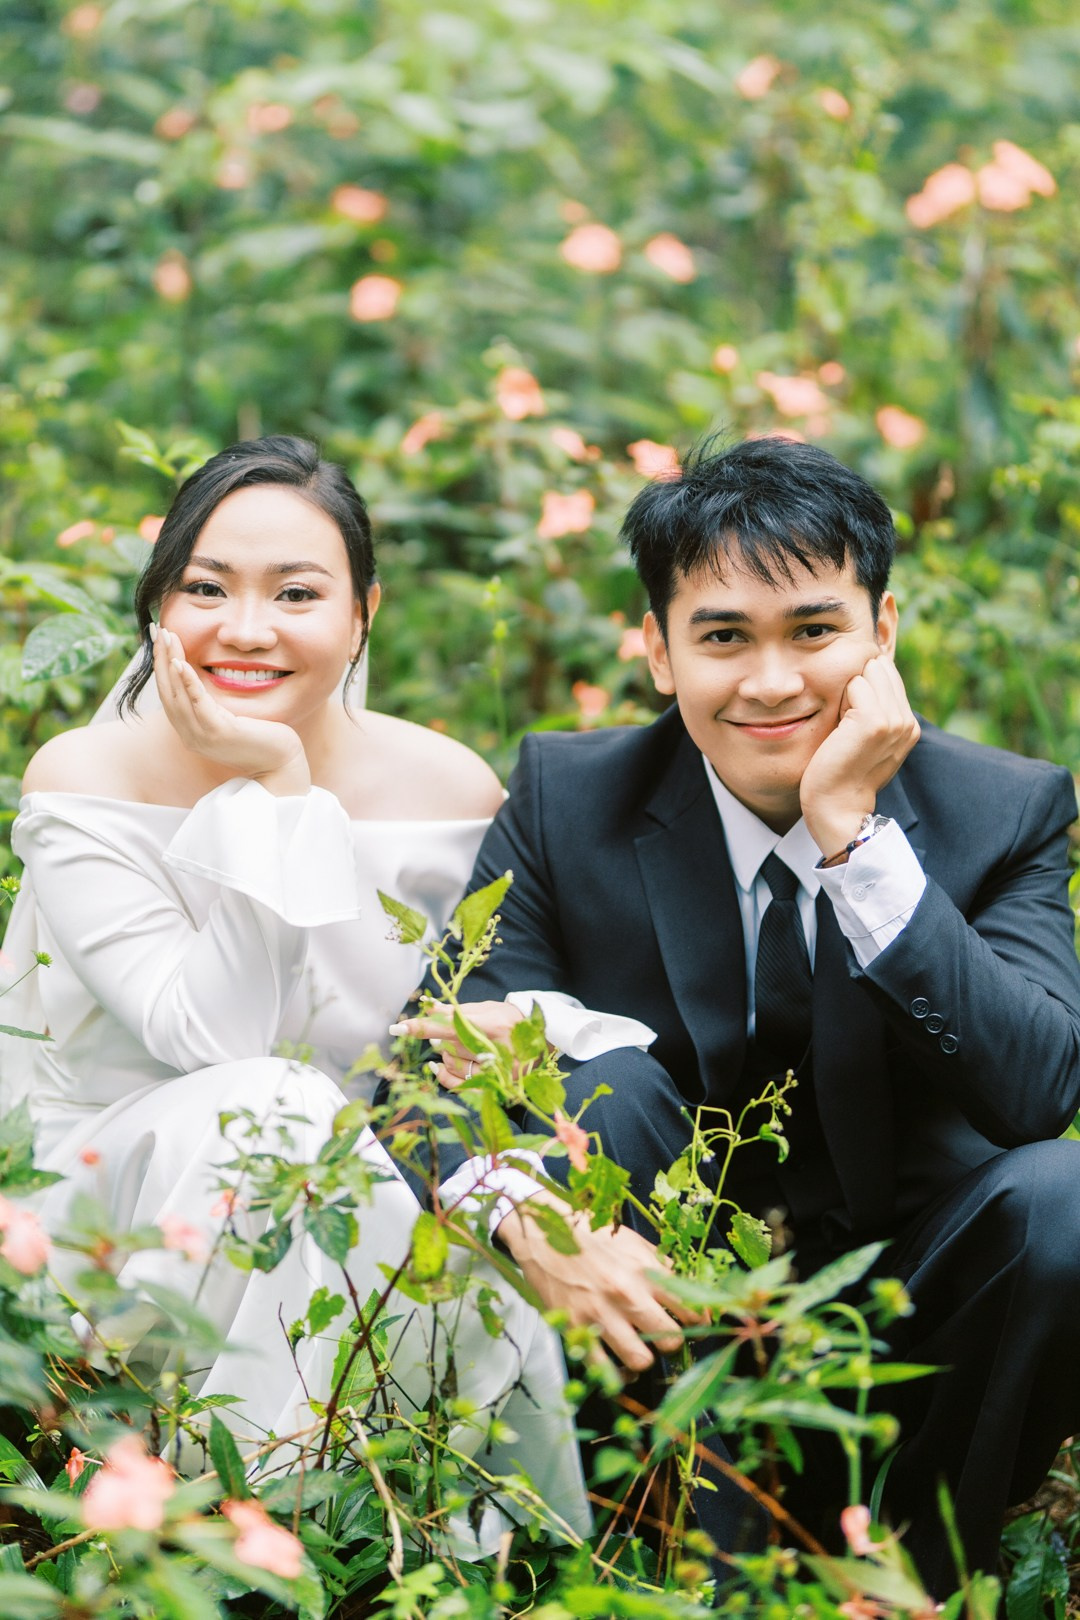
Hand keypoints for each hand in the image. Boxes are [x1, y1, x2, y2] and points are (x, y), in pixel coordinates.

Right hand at [151, 624, 310, 794]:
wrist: (280, 763)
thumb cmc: (259, 738)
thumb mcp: (229, 718)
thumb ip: (212, 704)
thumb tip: (205, 677)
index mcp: (189, 730)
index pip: (168, 693)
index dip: (161, 665)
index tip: (160, 638)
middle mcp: (190, 735)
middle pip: (167, 691)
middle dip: (161, 659)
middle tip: (159, 630)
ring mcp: (201, 736)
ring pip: (177, 696)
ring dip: (170, 663)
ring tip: (167, 638)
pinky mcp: (218, 734)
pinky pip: (198, 704)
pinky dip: (188, 683)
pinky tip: (181, 663)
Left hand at [391, 1000, 545, 1088]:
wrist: (545, 1040)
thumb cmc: (512, 1019)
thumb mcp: (487, 1009)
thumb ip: (457, 1011)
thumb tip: (427, 1007)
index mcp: (492, 1025)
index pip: (449, 1025)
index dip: (422, 1026)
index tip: (398, 1028)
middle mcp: (494, 1050)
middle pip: (448, 1046)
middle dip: (442, 1037)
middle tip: (453, 1032)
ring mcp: (496, 1072)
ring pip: (451, 1064)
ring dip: (446, 1054)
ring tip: (461, 1045)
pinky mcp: (496, 1087)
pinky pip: (458, 1085)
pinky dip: (444, 1075)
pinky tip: (438, 1067)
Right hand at [496, 1190, 698, 1371]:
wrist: (543, 1231)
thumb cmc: (590, 1234)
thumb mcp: (631, 1241)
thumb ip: (659, 1263)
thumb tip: (686, 1282)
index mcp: (644, 1271)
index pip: (689, 1307)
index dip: (699, 1321)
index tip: (697, 1326)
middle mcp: (627, 1294)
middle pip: (670, 1338)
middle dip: (671, 1342)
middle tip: (663, 1337)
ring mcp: (601, 1314)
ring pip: (640, 1360)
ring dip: (642, 1360)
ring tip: (638, 1350)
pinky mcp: (575, 1328)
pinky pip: (602, 1368)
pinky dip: (613, 1373)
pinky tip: (615, 1366)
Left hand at [799, 652, 919, 857]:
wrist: (837, 807)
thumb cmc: (842, 771)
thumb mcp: (868, 738)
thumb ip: (876, 707)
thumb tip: (867, 667)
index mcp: (909, 724)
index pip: (888, 673)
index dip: (863, 686)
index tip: (851, 721)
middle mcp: (907, 721)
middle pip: (879, 666)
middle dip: (856, 683)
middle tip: (845, 723)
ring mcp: (893, 720)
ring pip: (867, 671)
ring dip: (847, 691)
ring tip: (843, 726)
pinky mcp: (873, 721)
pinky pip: (853, 683)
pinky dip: (839, 699)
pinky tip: (838, 728)